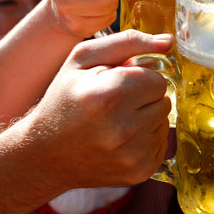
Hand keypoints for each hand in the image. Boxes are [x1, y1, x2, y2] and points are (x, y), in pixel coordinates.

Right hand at [24, 29, 173, 188]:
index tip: (116, 85)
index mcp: (110, 96)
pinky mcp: (141, 172)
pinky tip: (119, 140)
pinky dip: (145, 138)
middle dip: (143, 98)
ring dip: (145, 118)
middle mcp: (124, 129)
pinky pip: (161, 143)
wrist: (45, 155)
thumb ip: (129, 42)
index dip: (138, 78)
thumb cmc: (65, 100)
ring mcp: (133, 155)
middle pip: (164, 101)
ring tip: (114, 122)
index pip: (157, 80)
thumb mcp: (84, 59)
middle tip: (113, 104)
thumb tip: (168, 41)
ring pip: (164, 122)